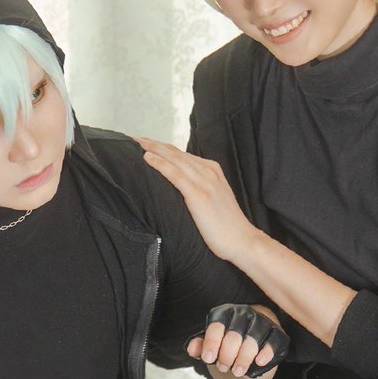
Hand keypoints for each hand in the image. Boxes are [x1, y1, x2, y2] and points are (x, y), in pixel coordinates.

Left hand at [136, 136, 257, 263]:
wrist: (242, 240)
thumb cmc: (227, 226)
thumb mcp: (213, 201)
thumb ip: (200, 190)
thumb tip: (180, 191)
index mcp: (212, 171)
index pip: (183, 155)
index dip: (163, 148)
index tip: (146, 143)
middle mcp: (209, 171)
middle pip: (176, 153)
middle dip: (155, 144)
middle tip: (135, 138)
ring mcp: (204, 181)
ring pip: (174, 159)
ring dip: (154, 149)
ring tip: (136, 143)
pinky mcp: (198, 194)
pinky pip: (175, 174)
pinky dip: (160, 164)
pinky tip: (147, 158)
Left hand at [186, 304, 289, 377]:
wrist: (254, 333)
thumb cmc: (228, 338)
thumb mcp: (213, 341)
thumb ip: (201, 345)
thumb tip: (191, 349)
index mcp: (225, 313)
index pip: (217, 326)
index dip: (211, 343)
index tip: (208, 359)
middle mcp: (243, 314)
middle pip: (234, 335)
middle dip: (227, 355)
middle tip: (223, 367)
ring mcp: (261, 321)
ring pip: (253, 339)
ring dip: (244, 358)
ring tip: (237, 371)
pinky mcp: (276, 331)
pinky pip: (273, 341)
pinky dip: (266, 352)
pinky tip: (258, 362)